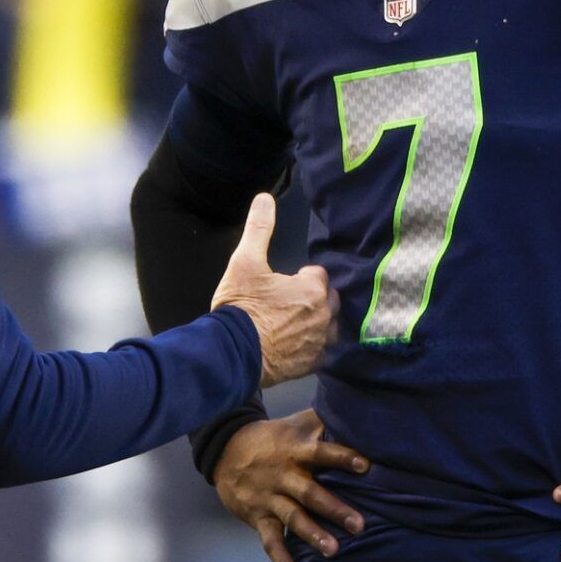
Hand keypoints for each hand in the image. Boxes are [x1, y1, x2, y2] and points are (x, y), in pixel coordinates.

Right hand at [212, 193, 336, 387]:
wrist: (232, 353)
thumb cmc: (241, 306)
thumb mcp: (244, 261)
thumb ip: (258, 228)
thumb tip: (265, 198)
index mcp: (312, 289)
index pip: (318, 274)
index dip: (301, 277)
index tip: (284, 283)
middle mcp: (323, 315)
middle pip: (328, 299)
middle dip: (313, 298)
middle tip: (287, 302)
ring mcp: (319, 342)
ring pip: (329, 326)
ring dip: (317, 322)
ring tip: (294, 323)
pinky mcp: (312, 364)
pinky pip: (321, 352)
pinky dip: (312, 348)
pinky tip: (296, 346)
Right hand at [214, 410, 368, 561]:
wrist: (225, 450)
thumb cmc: (272, 438)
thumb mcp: (294, 425)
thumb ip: (321, 421)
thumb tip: (355, 410)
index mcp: (295, 451)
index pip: (321, 453)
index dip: (341, 457)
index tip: (364, 465)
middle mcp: (284, 476)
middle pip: (310, 492)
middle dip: (334, 508)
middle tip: (359, 525)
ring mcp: (270, 498)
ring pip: (293, 518)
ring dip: (313, 534)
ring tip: (333, 551)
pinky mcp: (259, 517)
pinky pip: (271, 541)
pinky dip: (282, 561)